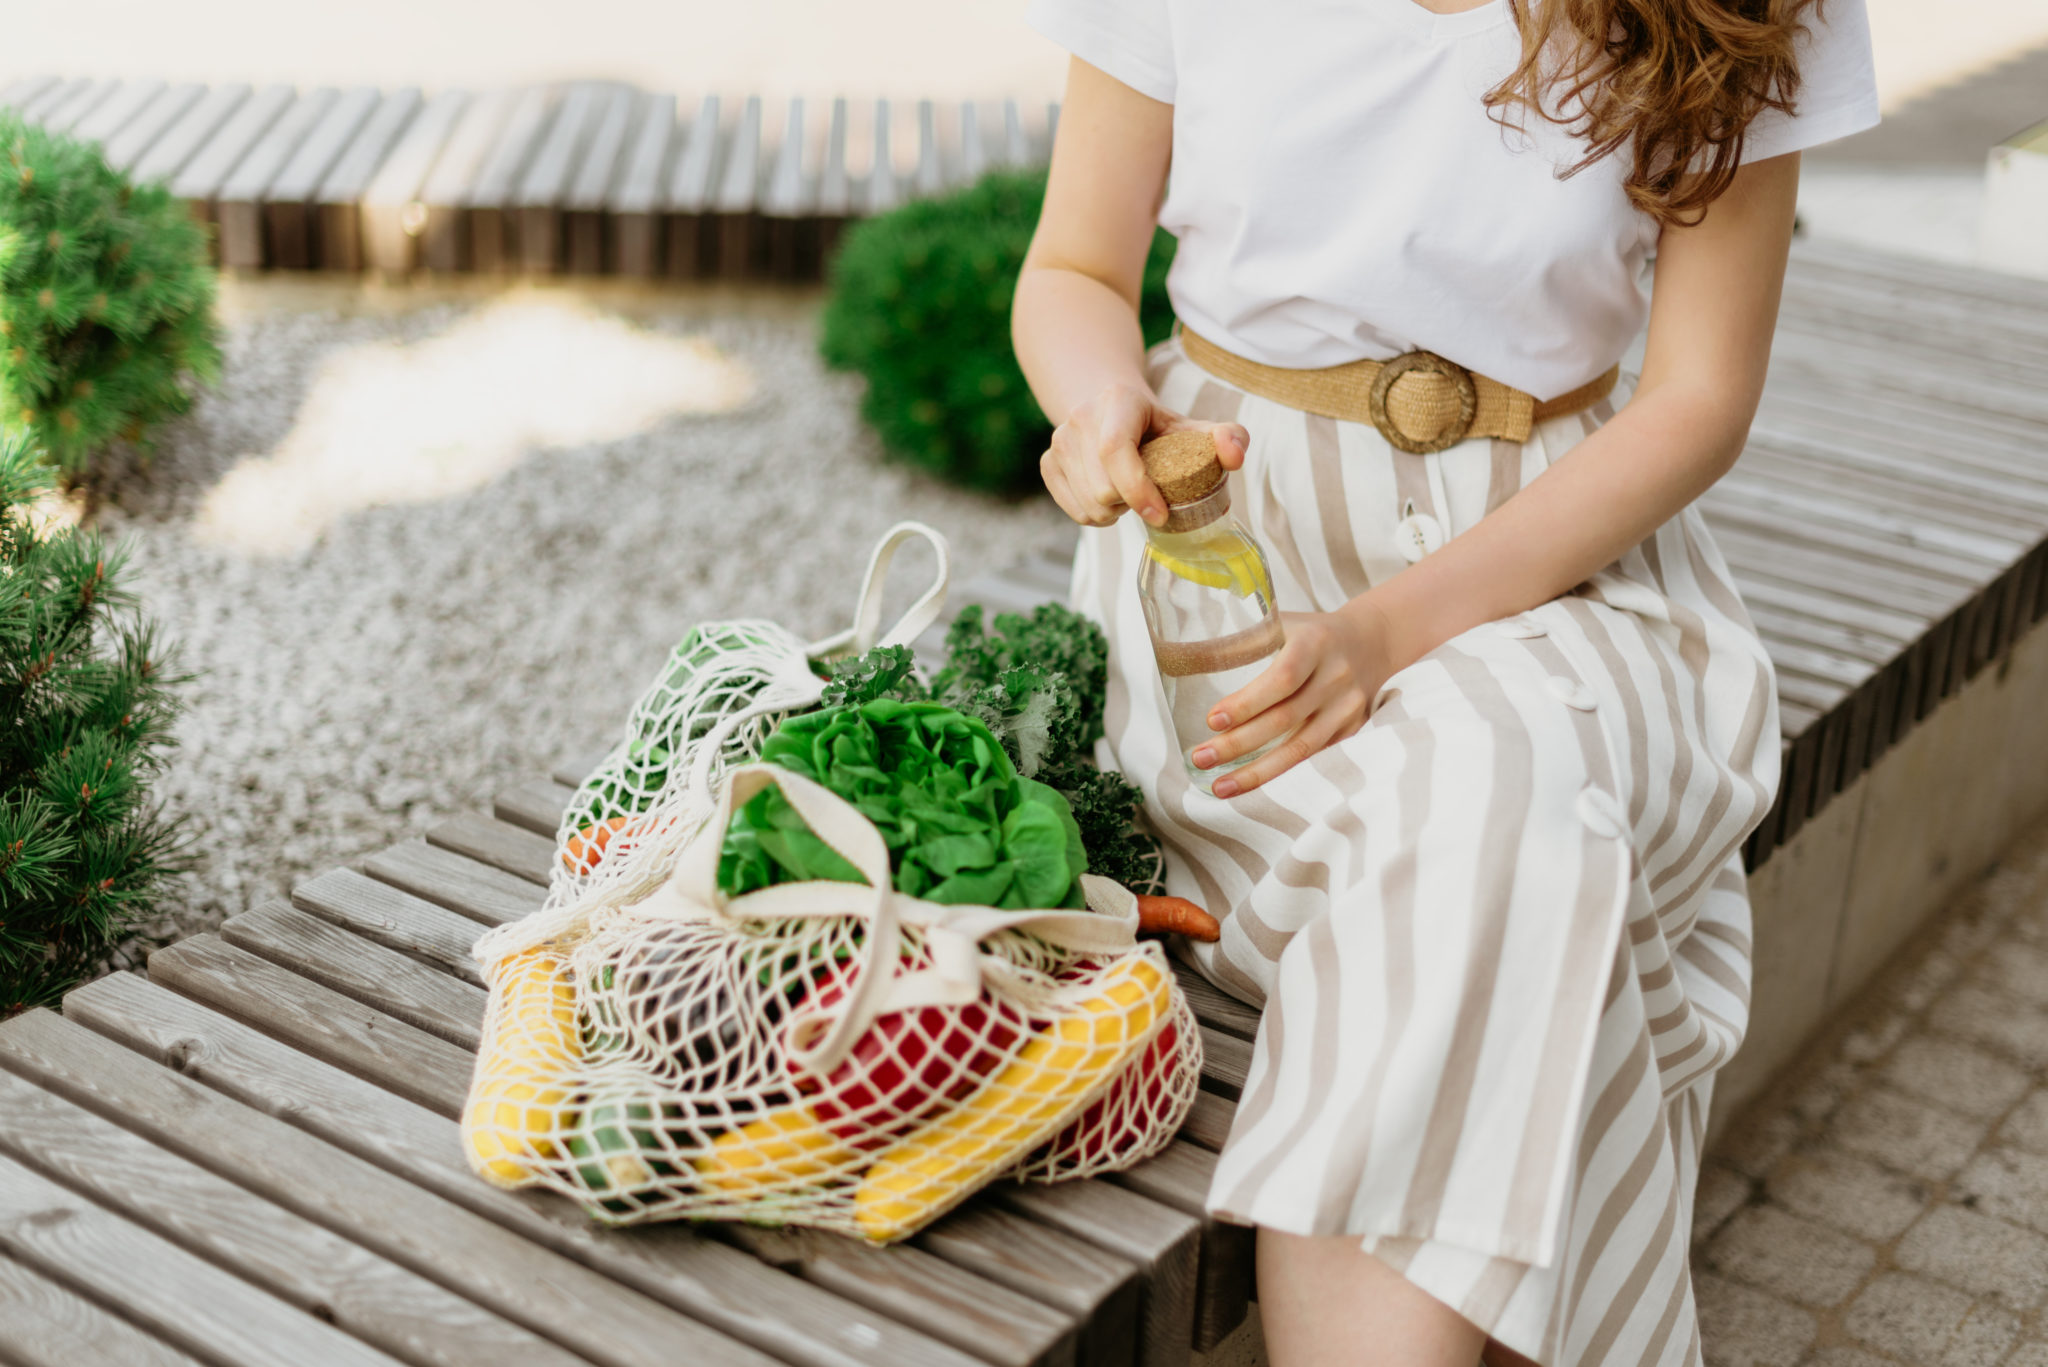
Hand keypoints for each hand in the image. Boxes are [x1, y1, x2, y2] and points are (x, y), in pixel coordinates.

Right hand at [1041, 382, 1251, 527]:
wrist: (1108, 406)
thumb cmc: (1157, 425)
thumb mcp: (1193, 426)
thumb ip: (1228, 437)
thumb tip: (1234, 456)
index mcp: (1117, 401)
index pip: (1115, 449)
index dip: (1137, 488)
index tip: (1161, 514)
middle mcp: (1080, 417)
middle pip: (1103, 489)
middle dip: (1132, 504)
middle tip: (1150, 495)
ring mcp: (1059, 440)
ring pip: (1088, 506)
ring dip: (1116, 513)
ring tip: (1130, 495)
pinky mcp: (1047, 462)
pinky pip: (1074, 511)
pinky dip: (1096, 516)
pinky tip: (1111, 498)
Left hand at [1192, 599, 1397, 796]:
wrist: (1373, 641)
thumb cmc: (1311, 633)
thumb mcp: (1282, 623)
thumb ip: (1242, 640)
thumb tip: (1179, 657)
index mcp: (1315, 643)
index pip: (1283, 678)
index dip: (1247, 702)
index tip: (1212, 720)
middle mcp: (1336, 677)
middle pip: (1285, 719)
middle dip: (1239, 744)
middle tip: (1200, 758)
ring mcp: (1348, 708)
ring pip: (1301, 749)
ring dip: (1258, 773)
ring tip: (1219, 786)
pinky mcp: (1353, 730)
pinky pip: (1314, 758)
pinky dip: (1280, 774)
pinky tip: (1251, 785)